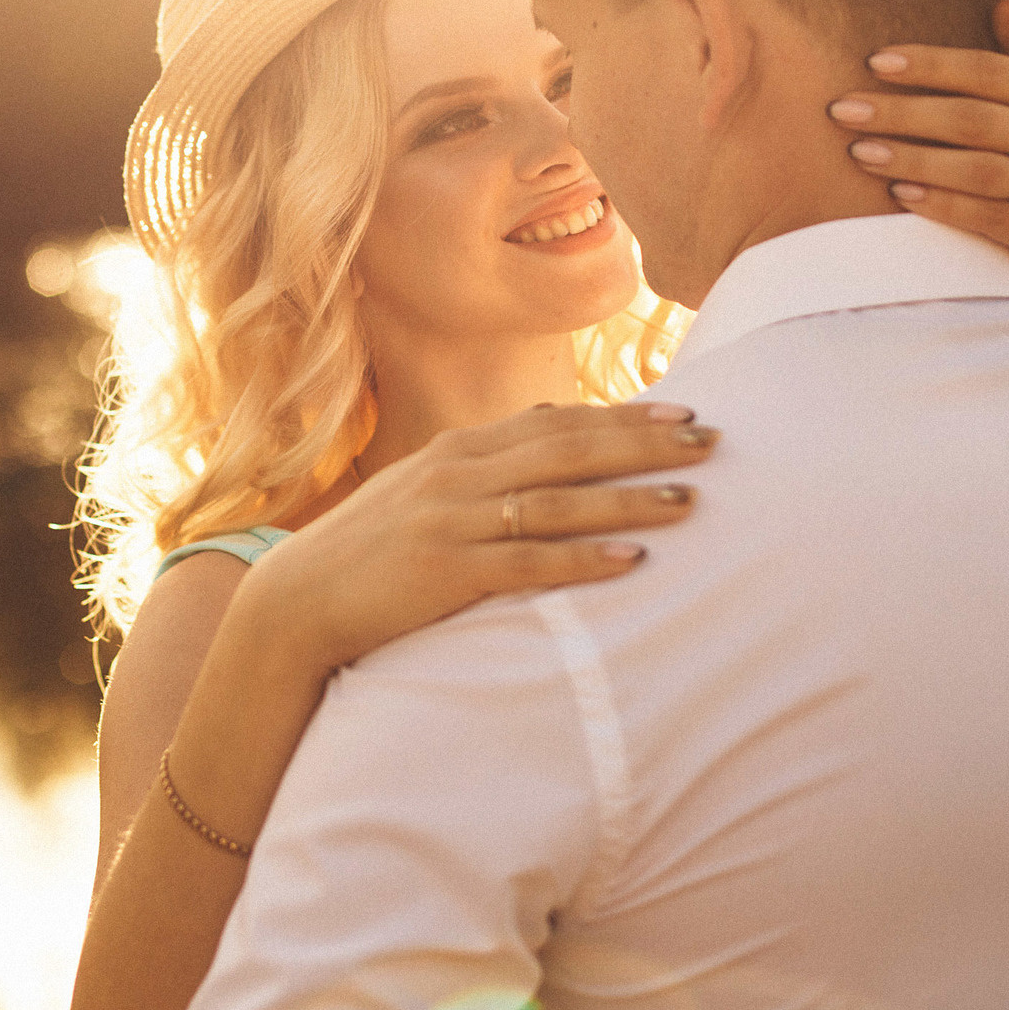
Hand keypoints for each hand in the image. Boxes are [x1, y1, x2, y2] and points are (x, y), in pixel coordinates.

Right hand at [233, 401, 718, 678]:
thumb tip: (553, 418)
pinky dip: (584, 559)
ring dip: (629, 499)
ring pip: (559, 503)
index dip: (625, 416)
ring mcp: (452, 521)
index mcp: (459, 450)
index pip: (558, 422)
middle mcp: (459, 474)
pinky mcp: (446, 572)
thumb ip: (491, 457)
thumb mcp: (429, 488)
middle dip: (645, 444)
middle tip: (710, 441)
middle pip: (570, 450)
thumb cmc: (374, 548)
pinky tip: (633, 560)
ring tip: (689, 500)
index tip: (685, 409)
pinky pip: (529, 563)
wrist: (298, 600)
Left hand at [824, 0, 1008, 301]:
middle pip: (973, 118)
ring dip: (913, 158)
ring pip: (977, 167)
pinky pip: (986, 216)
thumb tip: (1001, 0)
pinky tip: (899, 195)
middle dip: (903, 111)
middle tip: (843, 108)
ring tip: (859, 151)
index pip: (987, 70)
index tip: (874, 61)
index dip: (930, 65)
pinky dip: (941, 204)